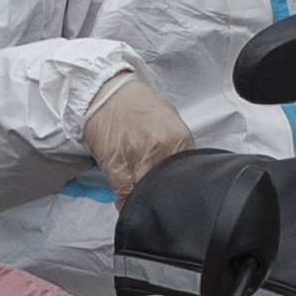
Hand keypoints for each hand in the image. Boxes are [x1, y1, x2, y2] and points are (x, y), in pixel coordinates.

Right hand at [84, 74, 193, 195]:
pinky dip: (127, 203)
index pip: (189, 175)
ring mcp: (138, 160)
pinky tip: (128, 201)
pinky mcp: (116, 168)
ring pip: (148, 195)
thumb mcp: (170, 119)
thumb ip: (179, 145)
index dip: (183, 186)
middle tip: (161, 196)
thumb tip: (184, 166)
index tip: (178, 191)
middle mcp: (161, 150)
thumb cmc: (137, 104)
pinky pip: (126, 196)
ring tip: (145, 198)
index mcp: (179, 138)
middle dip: (165, 195)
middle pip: (169, 187)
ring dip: (146, 200)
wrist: (106, 93)